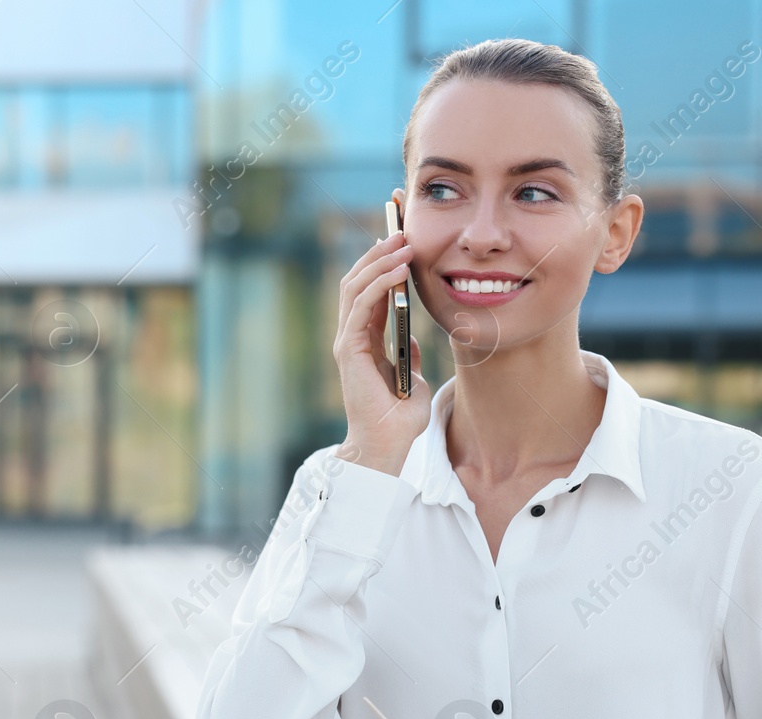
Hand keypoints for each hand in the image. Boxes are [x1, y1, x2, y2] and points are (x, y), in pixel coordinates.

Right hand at [331, 231, 431, 476]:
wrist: (387, 446)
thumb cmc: (399, 419)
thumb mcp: (413, 377)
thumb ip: (409, 355)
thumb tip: (414, 338)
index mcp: (365, 340)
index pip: (368, 290)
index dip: (381, 262)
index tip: (400, 238)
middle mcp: (351, 336)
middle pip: (357, 280)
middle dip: (379, 251)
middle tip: (402, 229)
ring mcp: (347, 341)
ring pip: (355, 286)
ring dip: (379, 261)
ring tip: (402, 242)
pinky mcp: (350, 349)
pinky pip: (361, 306)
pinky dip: (379, 284)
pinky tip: (399, 270)